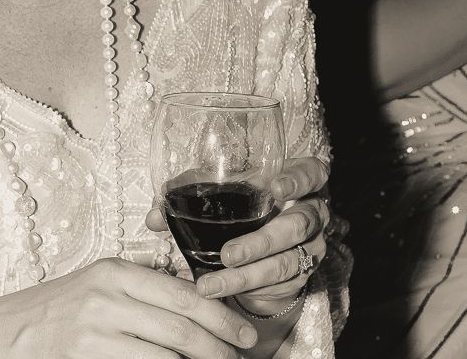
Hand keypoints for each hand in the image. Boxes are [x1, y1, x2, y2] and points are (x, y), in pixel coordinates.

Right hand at [0, 258, 256, 358]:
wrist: (4, 336)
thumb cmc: (57, 310)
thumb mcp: (98, 285)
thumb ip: (142, 289)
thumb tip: (196, 303)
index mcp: (115, 272)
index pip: (182, 294)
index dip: (220, 316)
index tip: (244, 332)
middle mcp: (107, 300)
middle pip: (180, 329)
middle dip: (219, 348)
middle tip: (241, 357)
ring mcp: (94, 335)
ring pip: (165, 358)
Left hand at [150, 157, 329, 317]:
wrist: (266, 243)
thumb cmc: (246, 204)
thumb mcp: (228, 192)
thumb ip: (192, 194)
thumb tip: (154, 216)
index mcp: (300, 180)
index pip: (312, 173)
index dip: (299, 180)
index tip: (276, 189)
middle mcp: (312, 213)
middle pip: (298, 225)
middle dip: (261, 241)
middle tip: (228, 253)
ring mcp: (310, 247)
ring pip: (284, 263)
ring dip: (245, 276)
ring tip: (210, 283)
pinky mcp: (300, 276)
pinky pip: (277, 286)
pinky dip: (247, 290)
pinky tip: (221, 292)